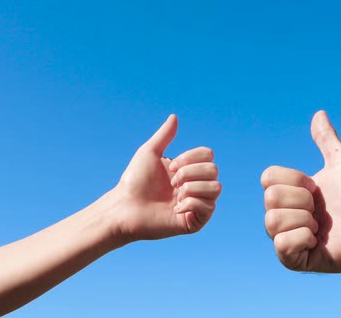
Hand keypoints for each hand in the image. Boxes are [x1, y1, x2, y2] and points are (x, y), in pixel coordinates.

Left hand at [112, 115, 221, 240]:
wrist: (125, 207)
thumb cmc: (134, 181)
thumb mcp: (149, 153)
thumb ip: (164, 136)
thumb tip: (174, 117)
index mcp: (188, 170)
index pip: (209, 156)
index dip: (191, 158)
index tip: (170, 166)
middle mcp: (196, 186)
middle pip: (214, 170)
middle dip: (190, 173)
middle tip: (171, 181)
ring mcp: (196, 204)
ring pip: (216, 188)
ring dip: (193, 188)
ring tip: (175, 195)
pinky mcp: (194, 222)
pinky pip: (209, 208)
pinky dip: (191, 203)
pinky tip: (174, 208)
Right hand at [262, 111, 340, 272]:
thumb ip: (327, 140)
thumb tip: (319, 114)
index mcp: (288, 193)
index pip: (268, 178)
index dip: (295, 180)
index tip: (317, 188)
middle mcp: (282, 214)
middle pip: (269, 198)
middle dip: (303, 201)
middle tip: (321, 210)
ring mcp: (286, 237)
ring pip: (273, 221)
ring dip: (305, 221)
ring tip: (321, 227)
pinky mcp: (293, 259)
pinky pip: (282, 245)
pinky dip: (303, 239)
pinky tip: (318, 242)